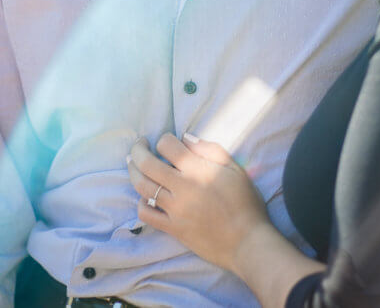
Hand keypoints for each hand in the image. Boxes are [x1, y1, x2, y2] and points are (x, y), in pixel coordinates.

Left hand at [127, 133, 273, 274]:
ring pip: (142, 186)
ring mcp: (175, 209)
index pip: (168, 146)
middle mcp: (182, 187)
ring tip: (133, 164)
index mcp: (198, 170)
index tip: (166, 141)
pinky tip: (145, 196)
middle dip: (138, 150)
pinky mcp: (172, 228)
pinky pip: (146, 214)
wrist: (246, 241)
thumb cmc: (245, 203)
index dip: (164, 139)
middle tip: (138, 145)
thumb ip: (211, 150)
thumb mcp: (236, 170)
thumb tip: (186, 138)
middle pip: (147, 164)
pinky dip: (141, 202)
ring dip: (133, 172)